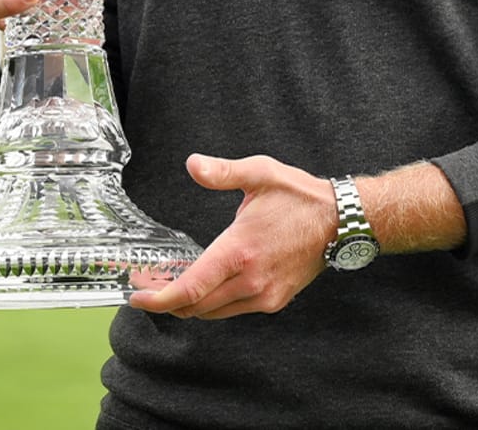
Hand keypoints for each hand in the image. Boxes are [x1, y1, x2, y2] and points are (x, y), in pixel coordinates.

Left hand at [129, 154, 336, 319]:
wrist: (341, 222)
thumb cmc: (300, 197)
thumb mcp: (260, 173)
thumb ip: (222, 172)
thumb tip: (193, 165)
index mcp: (240, 251)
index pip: (190, 288)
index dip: (157, 299)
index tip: (136, 296)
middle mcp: (250, 280)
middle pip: (194, 307)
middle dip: (165, 300)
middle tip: (145, 287)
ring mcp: (264, 295)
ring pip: (212, 313)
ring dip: (187, 304)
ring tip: (168, 285)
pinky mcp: (273, 300)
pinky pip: (232, 310)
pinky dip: (211, 303)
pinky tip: (203, 286)